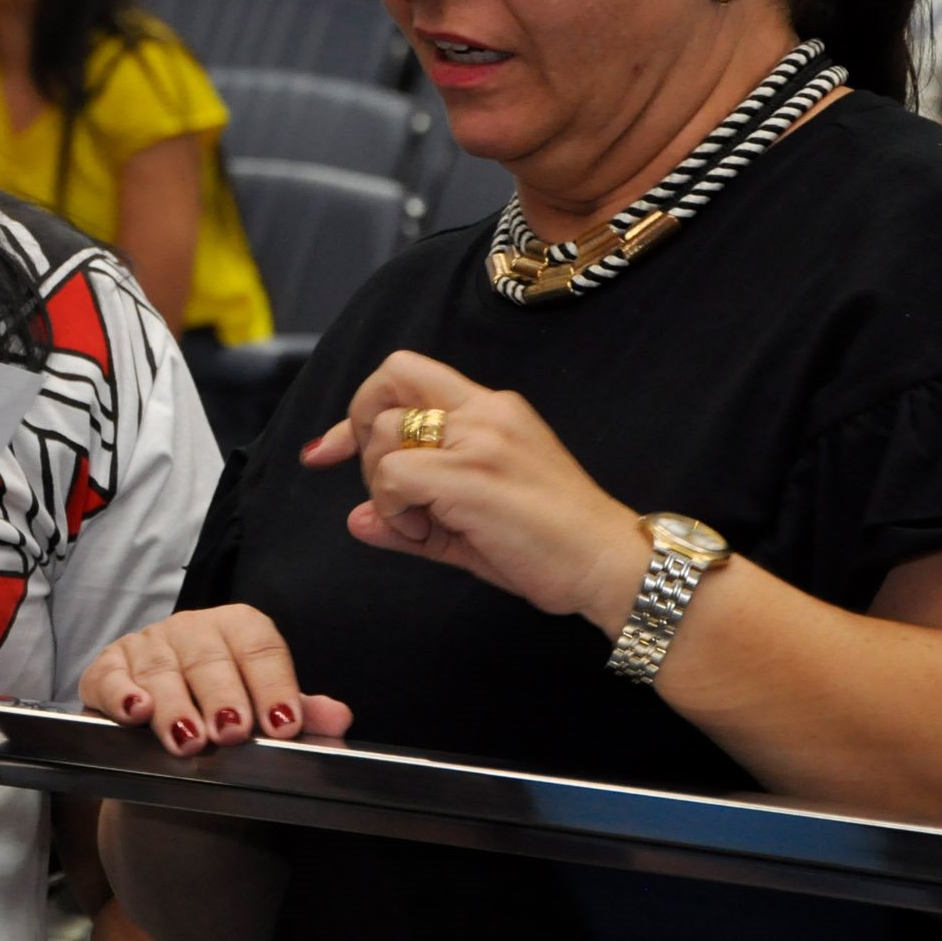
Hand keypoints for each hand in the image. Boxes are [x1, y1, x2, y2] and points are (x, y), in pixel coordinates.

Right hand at [80, 606, 352, 753]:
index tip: (283, 725)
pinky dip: (120, 694)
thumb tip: (339, 717)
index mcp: (237, 629)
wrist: (174, 730)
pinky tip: (135, 712)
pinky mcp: (108, 669)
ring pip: (161, 672)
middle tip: (232, 733)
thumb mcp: (266, 714)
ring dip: (175, 707)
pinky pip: (109, 676)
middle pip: (208, 658)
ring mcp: (147, 646)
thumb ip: (302, 715)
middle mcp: (191, 630)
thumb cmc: (227, 712)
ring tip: (189, 741)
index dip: (273, 684)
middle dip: (221, 696)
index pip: (259, 645)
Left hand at [304, 349, 646, 631]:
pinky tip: (424, 532)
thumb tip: (355, 520)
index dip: (360, 407)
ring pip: (385, 432)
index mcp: (492, 410)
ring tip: (419, 522)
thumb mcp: (469, 527)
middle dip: (357, 427)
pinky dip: (392, 507)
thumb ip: (409, 519)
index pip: (408, 374)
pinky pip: (394, 475)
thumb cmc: (550, 547)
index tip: (330, 449)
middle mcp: (485, 411)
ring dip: (381, 483)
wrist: (611, 566)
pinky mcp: (473, 474)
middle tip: (375, 481)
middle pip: (389, 379)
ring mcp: (480, 439)